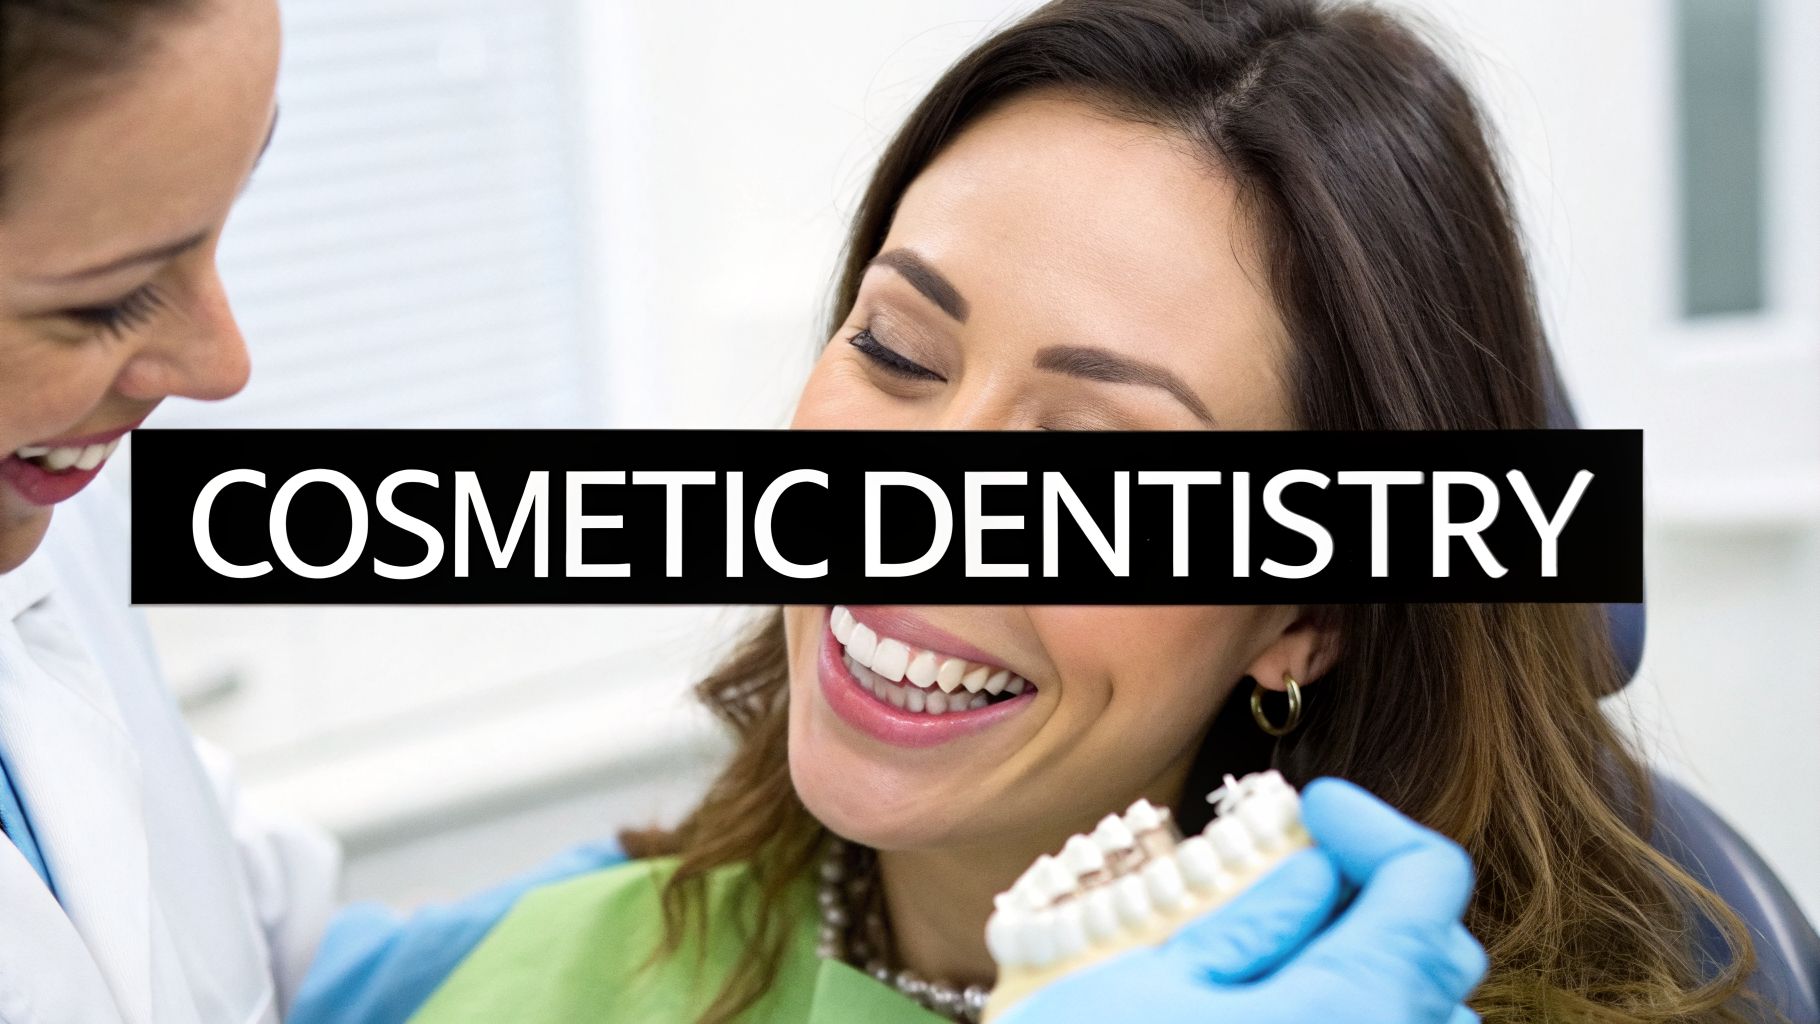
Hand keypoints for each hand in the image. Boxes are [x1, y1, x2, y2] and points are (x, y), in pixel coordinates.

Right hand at [995, 778, 1487, 1023]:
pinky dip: (1363, 1019)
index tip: (1313, 809)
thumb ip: (1256, 919)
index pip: (1428, 880)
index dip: (1373, 826)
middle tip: (1295, 870)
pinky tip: (1287, 1014)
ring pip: (1428, 1017)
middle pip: (1441, 953)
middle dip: (1379, 893)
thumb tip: (1315, 872)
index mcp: (1353, 1008)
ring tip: (1289, 950)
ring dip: (1378, 967)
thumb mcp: (1159, 980)